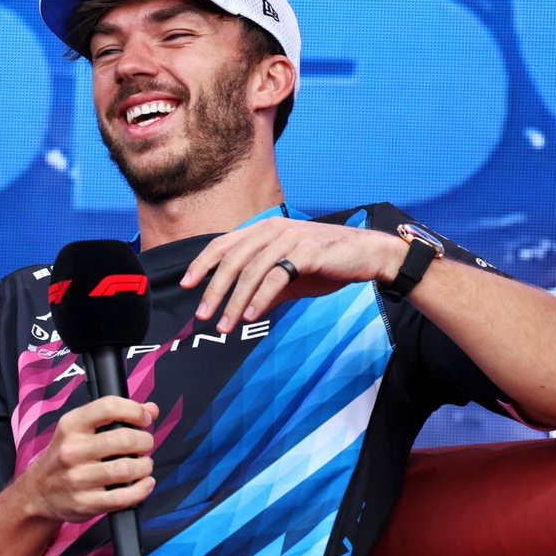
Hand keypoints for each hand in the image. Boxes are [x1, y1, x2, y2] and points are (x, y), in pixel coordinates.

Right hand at [18, 396, 156, 524]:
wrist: (38, 491)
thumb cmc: (65, 457)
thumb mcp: (80, 430)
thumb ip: (116, 416)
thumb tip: (151, 409)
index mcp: (70, 426)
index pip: (108, 407)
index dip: (135, 411)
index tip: (144, 419)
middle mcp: (71, 450)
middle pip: (124, 439)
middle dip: (145, 442)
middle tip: (144, 446)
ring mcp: (77, 478)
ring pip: (127, 469)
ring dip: (145, 466)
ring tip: (143, 466)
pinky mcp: (84, 502)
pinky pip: (123, 497)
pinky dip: (141, 490)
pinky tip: (143, 484)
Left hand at [182, 218, 408, 332]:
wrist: (370, 256)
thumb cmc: (327, 263)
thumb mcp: (290, 277)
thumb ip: (265, 289)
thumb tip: (241, 310)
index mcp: (263, 230)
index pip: (222, 245)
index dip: (202, 265)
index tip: (186, 285)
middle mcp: (272, 229)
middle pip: (231, 260)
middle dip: (214, 290)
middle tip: (202, 316)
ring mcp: (289, 238)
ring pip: (251, 271)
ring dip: (235, 302)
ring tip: (226, 326)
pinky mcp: (307, 251)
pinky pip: (276, 276)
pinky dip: (261, 297)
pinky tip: (252, 316)